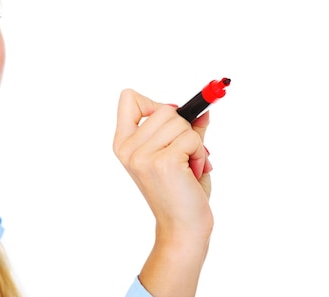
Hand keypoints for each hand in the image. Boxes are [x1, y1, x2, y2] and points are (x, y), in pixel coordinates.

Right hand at [112, 89, 213, 295]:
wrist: (182, 229)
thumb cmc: (180, 194)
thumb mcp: (176, 154)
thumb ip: (186, 129)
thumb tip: (204, 110)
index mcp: (123, 143)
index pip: (129, 98)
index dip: (153, 103)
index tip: (167, 123)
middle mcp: (128, 148)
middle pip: (165, 108)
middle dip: (184, 129)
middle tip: (183, 155)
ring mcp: (143, 155)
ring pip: (181, 123)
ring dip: (194, 143)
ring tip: (189, 167)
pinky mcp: (163, 162)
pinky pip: (192, 138)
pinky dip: (200, 153)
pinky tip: (193, 172)